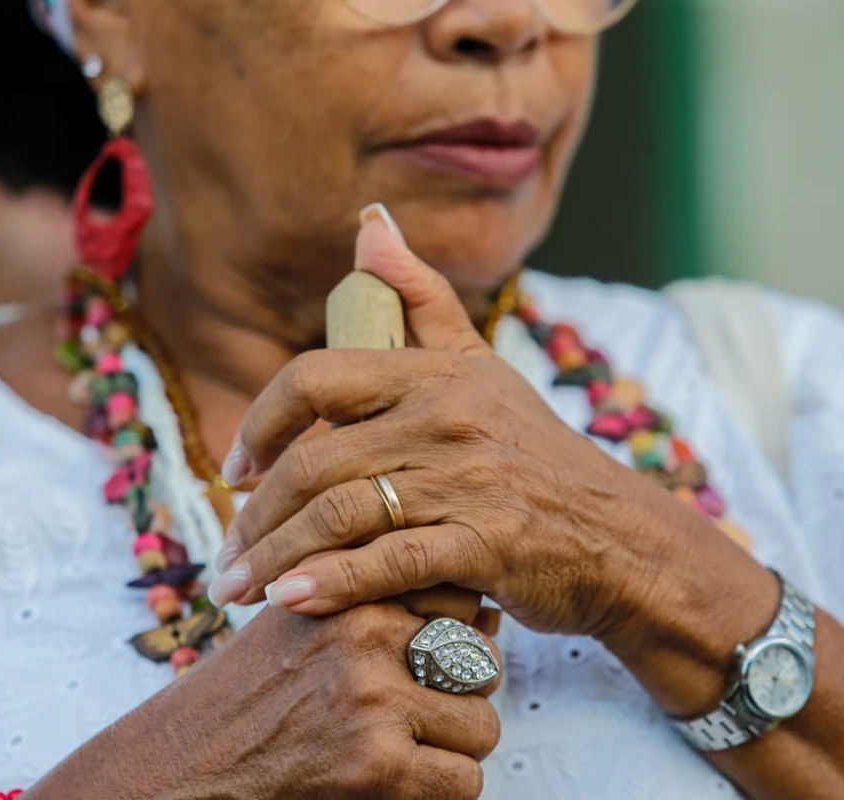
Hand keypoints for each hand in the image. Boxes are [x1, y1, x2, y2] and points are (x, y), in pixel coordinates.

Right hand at [28, 603, 499, 799]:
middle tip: (420, 710)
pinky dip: (441, 790)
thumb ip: (374, 601)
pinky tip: (400, 781)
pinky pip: (464, 780)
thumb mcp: (301, 616)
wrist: (186, 760)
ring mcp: (375, 698)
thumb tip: (480, 607)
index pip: (457, 590)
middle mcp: (367, 634)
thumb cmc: (244, 693)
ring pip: (482, 723)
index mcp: (350, 589)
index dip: (457, 628)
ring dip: (454, 746)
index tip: (435, 653)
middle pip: (480, 656)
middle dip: (462, 691)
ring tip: (408, 748)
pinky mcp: (378, 763)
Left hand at [208, 203, 751, 652]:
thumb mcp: (481, 364)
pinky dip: (331, 585)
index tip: (234, 471)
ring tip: (236, 591)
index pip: (313, 379)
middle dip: (254, 518)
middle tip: (223, 561)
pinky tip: (290, 602)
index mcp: (433, 373)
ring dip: (273, 559)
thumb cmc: (536, 454)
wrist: (620, 538)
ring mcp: (469, 481)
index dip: (260, 424)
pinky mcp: (488, 545)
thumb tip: (370, 221)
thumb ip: (420, 296)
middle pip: (313, 461)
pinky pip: (388, 562)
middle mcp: (446, 418)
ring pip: (338, 515)